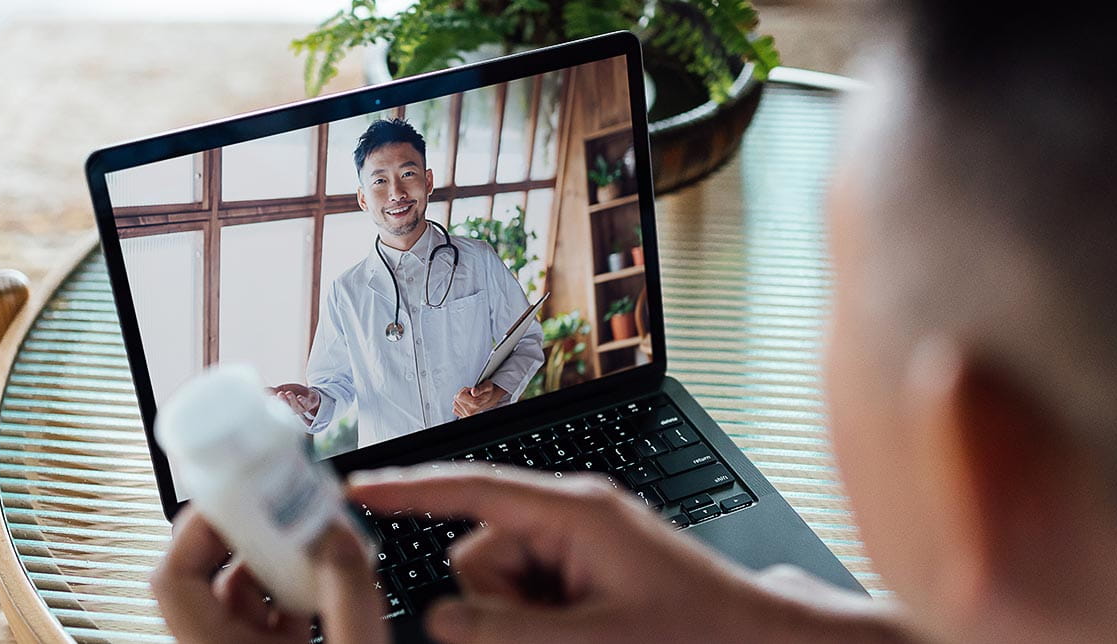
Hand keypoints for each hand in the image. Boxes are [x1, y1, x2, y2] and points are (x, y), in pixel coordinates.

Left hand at [151, 507, 387, 643]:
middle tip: (286, 508)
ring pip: (234, 594)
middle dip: (248, 534)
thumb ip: (349, 597)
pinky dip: (288, 591)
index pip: (172, 577)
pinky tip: (325, 586)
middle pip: (204, 576)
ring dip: (272, 561)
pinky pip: (260, 616)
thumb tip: (337, 534)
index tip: (243, 496)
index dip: (198, 528)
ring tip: (316, 546)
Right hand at [268, 383, 320, 424]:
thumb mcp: (282, 390)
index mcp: (283, 407)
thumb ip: (273, 391)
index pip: (277, 406)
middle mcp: (291, 409)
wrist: (308, 395)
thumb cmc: (293, 394)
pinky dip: (303, 401)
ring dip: (292, 400)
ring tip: (288, 393)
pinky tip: (299, 397)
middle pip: (286, 406)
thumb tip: (263, 390)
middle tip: (279, 394)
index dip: (273, 402)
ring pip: (296, 406)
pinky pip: (306, 404)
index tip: (270, 396)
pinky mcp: (309, 404)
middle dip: (282, 400)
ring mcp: (301, 408)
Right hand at [349, 465, 912, 643]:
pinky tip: (585, 634)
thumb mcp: (598, 640)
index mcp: (574, 511)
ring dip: (523, 620)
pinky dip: (539, 624)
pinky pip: (525, 600)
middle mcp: (570, 520)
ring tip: (586, 635)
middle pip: (479, 553)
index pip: (472, 489)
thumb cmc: (703, 633)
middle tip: (563, 631)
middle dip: (501, 603)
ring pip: (498, 585)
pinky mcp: (584, 577)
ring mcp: (578, 550)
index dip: (408, 489)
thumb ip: (507, 632)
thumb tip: (440, 620)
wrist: (763, 643)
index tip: (353, 488)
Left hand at [452, 383, 506, 417]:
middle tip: (471, 394)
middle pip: (456, 398)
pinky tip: (466, 403)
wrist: (490, 399)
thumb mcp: (487, 386)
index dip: (465, 390)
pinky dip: (459, 405)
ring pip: (455, 403)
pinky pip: (455, 409)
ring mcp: (466, 415)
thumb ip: (480, 388)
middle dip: (462, 393)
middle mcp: (470, 412)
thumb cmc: (487, 392)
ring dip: (461, 399)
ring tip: (469, 398)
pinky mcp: (463, 417)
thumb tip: (473, 392)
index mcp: (475, 404)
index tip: (471, 391)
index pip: (460, 395)